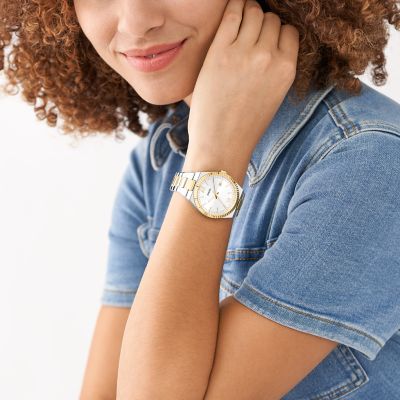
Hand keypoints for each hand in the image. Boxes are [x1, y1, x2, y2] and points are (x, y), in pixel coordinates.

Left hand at [187, 0, 299, 162]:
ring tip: (237, 25)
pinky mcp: (221, 52)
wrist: (221, 145)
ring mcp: (245, 53)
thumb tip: (268, 44)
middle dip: (260, 24)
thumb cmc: (244, 127)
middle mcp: (270, 58)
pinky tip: (230, 13)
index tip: (264, 38)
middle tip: (247, 34)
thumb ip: (275, 69)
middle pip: (271, 20)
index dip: (276, 33)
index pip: (289, 31)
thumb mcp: (272, 97)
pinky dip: (233, 8)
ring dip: (247, 13)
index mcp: (287, 70)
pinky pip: (232, 14)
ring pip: (254, 12)